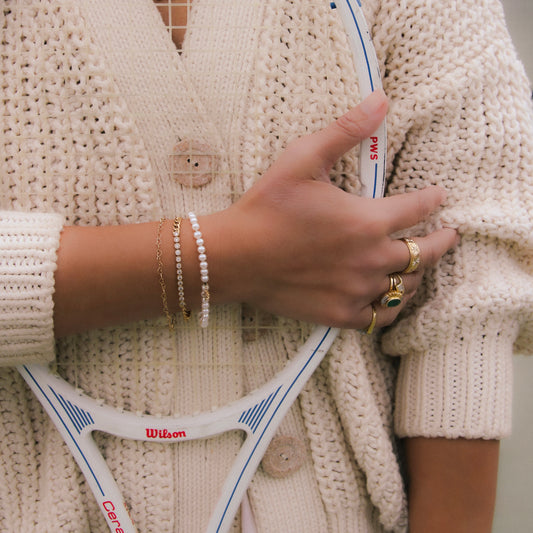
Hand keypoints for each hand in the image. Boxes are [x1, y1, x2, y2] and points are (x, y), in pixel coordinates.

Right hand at [199, 91, 457, 328]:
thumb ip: (345, 130)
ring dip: (418, 274)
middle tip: (450, 236)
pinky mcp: (339, 314)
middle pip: (425, 253)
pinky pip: (380, 317)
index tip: (440, 196)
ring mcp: (356, 290)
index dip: (434, 199)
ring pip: (406, 287)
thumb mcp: (303, 158)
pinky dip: (392, 307)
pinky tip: (392, 299)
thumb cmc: (267, 206)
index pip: (419, 208)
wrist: (235, 256)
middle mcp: (371, 259)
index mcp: (368, 220)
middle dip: (443, 241)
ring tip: (419, 267)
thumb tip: (381, 98)